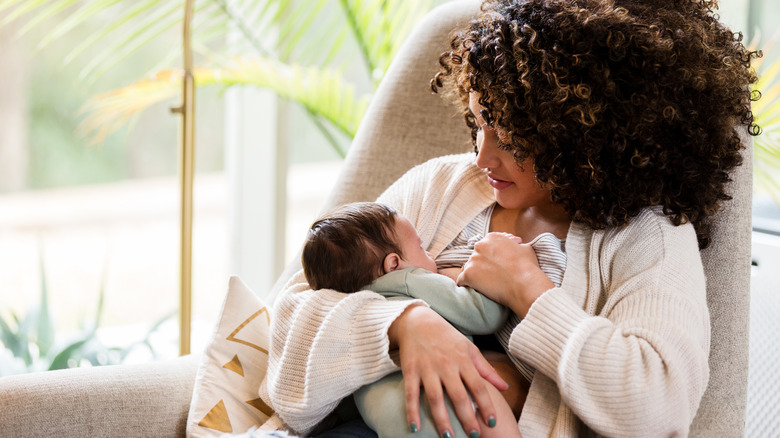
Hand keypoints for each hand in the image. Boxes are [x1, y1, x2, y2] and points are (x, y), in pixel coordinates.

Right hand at [388, 305, 508, 436]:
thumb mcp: (469, 348)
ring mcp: (427, 368)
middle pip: (459, 395)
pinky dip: (412, 411)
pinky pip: (411, 394)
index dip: (486, 405)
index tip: (492, 422)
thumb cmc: (446, 336)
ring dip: (442, 420)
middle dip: (467, 418)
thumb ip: (486, 370)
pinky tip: (414, 428)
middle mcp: (446, 365)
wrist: (417, 320)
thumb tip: (505, 388)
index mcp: (463, 360)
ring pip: (435, 398)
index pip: (478, 386)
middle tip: (474, 436)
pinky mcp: (410, 370)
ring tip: (449, 437)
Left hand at [457, 232, 553, 317]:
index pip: (486, 246)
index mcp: (492, 238)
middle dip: (482, 265)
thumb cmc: (528, 267)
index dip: (491, 256)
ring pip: (468, 268)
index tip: (495, 264)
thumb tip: (517, 246)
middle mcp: (480, 246)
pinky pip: (461, 280)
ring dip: (474, 275)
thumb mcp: (525, 248)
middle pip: (476, 256)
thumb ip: (515, 245)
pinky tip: (471, 289)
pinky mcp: (468, 275)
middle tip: (490, 275)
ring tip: (483, 284)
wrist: (524, 284)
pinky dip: (465, 285)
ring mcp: (472, 260)